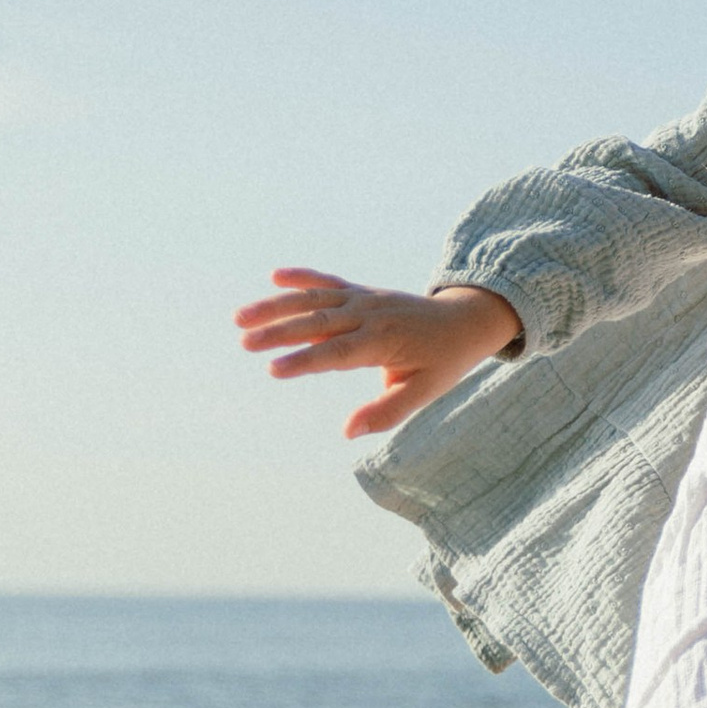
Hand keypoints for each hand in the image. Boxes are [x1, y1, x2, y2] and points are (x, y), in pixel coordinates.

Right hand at [233, 271, 521, 440]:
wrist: (465, 321)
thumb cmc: (443, 362)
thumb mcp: (423, 392)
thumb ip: (386, 411)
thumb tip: (348, 432)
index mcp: (383, 341)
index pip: (336, 354)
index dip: (305, 361)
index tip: (273, 370)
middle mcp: (369, 315)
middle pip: (318, 322)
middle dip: (280, 332)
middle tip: (245, 342)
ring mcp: (364, 299)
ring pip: (315, 299)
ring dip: (277, 305)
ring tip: (241, 317)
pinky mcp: (362, 292)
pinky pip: (330, 282)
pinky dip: (304, 276)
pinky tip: (275, 274)